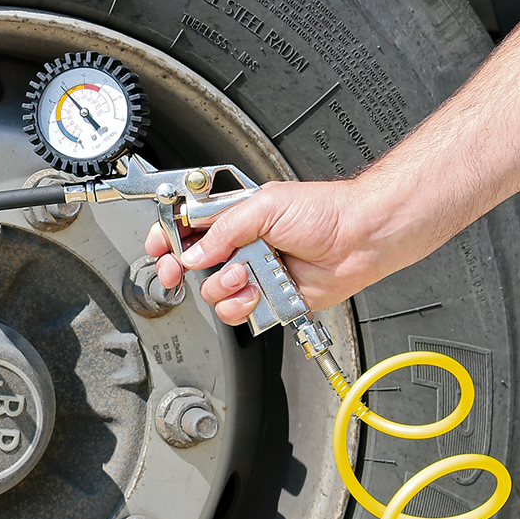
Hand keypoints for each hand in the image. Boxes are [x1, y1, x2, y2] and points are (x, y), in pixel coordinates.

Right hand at [145, 178, 390, 324]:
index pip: (187, 227)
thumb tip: (196, 252)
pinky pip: (237, 312)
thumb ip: (224, 229)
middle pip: (190, 264)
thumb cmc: (324, 213)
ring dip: (223, 287)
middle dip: (180, 268)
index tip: (159, 248)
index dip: (167, 237)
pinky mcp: (265, 298)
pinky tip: (257, 292)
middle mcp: (239, 246)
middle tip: (177, 270)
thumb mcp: (265, 206)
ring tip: (245, 275)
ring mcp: (251, 273)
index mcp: (234, 217)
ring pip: (212, 291)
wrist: (360, 241)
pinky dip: (242, 306)